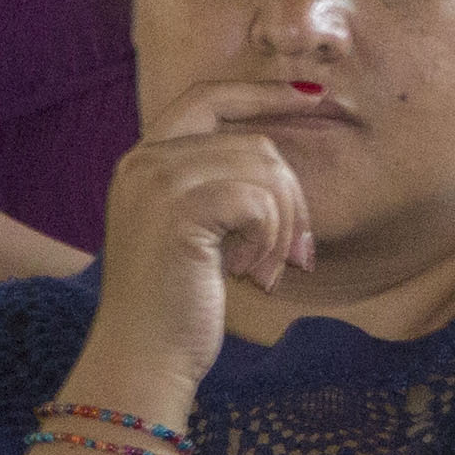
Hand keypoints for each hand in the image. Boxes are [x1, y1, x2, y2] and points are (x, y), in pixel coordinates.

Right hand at [77, 83, 319, 413]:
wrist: (141, 360)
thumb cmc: (174, 307)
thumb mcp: (194, 233)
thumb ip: (220, 188)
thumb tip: (282, 162)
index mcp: (142, 161)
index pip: (208, 96)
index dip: (263, 93)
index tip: (314, 97)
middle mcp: (143, 162)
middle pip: (251, 141)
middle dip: (290, 196)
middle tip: (299, 251)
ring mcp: (157, 183)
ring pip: (262, 170)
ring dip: (284, 227)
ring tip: (268, 272)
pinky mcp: (178, 211)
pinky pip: (259, 202)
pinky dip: (272, 240)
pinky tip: (255, 276)